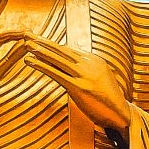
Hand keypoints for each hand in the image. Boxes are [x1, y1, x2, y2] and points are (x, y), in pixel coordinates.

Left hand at [0, 32, 131, 131]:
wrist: (122, 114)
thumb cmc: (110, 101)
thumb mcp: (101, 80)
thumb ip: (88, 71)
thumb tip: (76, 68)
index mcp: (94, 60)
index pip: (69, 50)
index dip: (52, 45)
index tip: (39, 39)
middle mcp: (89, 64)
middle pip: (61, 50)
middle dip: (43, 42)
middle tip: (27, 34)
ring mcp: (84, 75)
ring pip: (57, 59)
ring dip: (40, 51)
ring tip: (26, 45)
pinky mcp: (78, 87)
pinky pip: (56, 74)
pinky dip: (41, 66)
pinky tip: (30, 61)